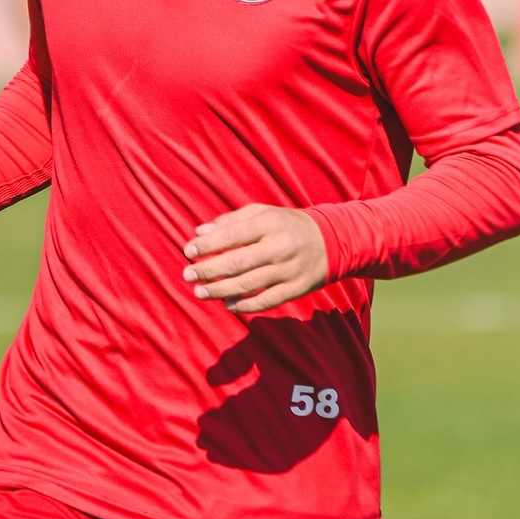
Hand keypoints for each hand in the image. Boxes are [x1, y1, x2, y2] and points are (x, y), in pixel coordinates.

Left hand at [183, 204, 327, 314]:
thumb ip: (231, 221)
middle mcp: (280, 246)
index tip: (188, 251)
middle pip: (238, 261)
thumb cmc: (287, 225)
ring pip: (250, 284)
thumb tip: (199, 232)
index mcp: (270, 223)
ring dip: (221, 290)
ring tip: (200, 292)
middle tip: (187, 275)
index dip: (209, 244)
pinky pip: (267, 300)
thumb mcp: (263, 213)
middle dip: (209, 270)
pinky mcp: (297, 288)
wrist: (331, 240)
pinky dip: (246, 305)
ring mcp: (289, 269)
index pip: (233, 234)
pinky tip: (227, 305)